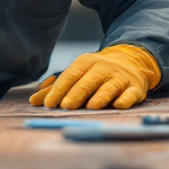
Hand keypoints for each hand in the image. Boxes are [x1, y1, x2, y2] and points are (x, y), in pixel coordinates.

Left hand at [28, 44, 160, 109]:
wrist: (131, 62)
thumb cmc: (96, 73)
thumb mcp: (77, 75)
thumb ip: (56, 89)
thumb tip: (33, 101)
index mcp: (86, 63)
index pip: (71, 75)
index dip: (59, 89)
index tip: (49, 103)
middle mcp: (103, 68)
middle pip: (88, 80)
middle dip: (77, 92)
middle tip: (66, 106)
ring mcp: (120, 78)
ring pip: (109, 86)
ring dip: (100, 96)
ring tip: (91, 106)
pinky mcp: (135, 88)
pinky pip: (130, 94)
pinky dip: (125, 99)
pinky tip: (119, 105)